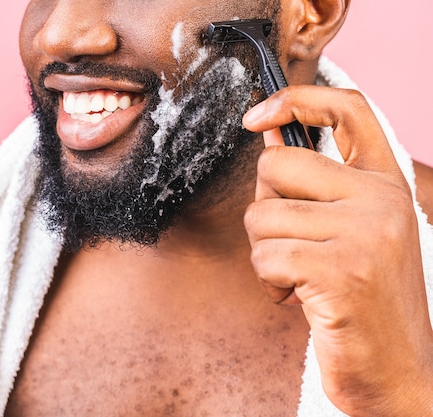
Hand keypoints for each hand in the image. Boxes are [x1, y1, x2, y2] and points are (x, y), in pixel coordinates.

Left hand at [242, 86, 432, 415]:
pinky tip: (296, 297)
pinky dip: (268, 281)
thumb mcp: (350, 230)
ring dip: (264, 253)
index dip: (298, 99)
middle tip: (288, 240)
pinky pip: (265, 255)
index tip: (257, 116)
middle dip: (264, 206)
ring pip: (261, 215)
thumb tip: (268, 134)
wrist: (398, 371)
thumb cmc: (362, 300)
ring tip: (298, 276)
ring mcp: (367, 232)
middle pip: (275, 165)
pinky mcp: (342, 269)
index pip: (349, 110)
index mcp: (387, 182)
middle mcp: (382, 198)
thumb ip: (312, 184)